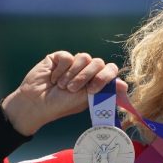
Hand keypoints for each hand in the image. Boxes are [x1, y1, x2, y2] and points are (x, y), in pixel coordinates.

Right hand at [1, 51, 126, 134]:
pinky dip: (61, 70)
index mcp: (96, 81)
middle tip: (73, 89)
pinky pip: (68, 57)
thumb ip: (104, 90)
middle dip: (86, 77)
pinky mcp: (60, 58)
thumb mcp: (86, 99)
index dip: (105, 76)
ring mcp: (74, 63)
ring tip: (62, 86)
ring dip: (73, 75)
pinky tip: (53, 78)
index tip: (92, 89)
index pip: (110, 69)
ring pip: (84, 57)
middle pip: (98, 62)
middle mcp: (87, 70)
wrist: (37, 103)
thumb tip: (125, 85)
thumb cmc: (62, 105)